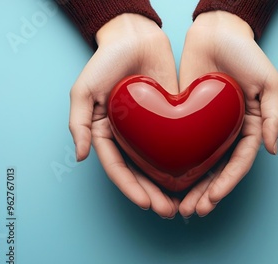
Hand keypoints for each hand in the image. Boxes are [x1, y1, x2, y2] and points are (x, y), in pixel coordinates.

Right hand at [68, 13, 179, 217]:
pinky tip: (198, 175)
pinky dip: (186, 162)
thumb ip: (79, 123)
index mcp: (106, 133)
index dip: (131, 188)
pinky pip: (180, 144)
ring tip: (185, 202)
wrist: (137, 37)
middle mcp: (129, 136)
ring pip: (162, 164)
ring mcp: (151, 129)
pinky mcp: (172, 119)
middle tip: (169, 211)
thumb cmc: (107, 60)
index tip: (147, 203)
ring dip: (171, 185)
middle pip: (141, 172)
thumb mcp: (83, 90)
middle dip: (154, 194)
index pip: (118, 168)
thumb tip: (81, 157)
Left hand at [178, 11, 277, 216]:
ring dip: (191, 187)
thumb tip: (272, 150)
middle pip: (219, 170)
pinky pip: (181, 145)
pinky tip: (163, 178)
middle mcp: (230, 132)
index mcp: (252, 127)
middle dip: (206, 194)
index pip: (239, 163)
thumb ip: (274, 116)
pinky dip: (175, 164)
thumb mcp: (270, 81)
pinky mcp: (189, 118)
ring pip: (200, 164)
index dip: (226, 184)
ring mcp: (209, 127)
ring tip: (178, 206)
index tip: (211, 200)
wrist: (215, 30)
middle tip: (190, 211)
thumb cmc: (246, 53)